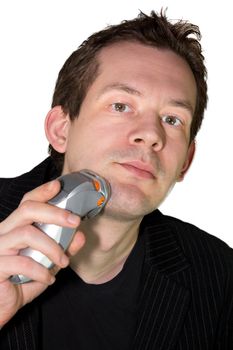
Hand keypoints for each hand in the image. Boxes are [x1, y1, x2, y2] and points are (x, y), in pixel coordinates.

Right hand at [0, 180, 84, 326]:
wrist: (2, 306)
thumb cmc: (22, 280)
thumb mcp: (48, 263)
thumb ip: (63, 249)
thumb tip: (81, 236)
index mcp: (15, 227)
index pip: (27, 203)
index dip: (42, 192)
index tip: (58, 185)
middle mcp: (4, 232)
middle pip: (27, 210)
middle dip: (55, 213)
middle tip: (75, 221)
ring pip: (26, 234)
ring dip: (52, 247)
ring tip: (64, 261)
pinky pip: (22, 263)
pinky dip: (41, 270)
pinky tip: (49, 278)